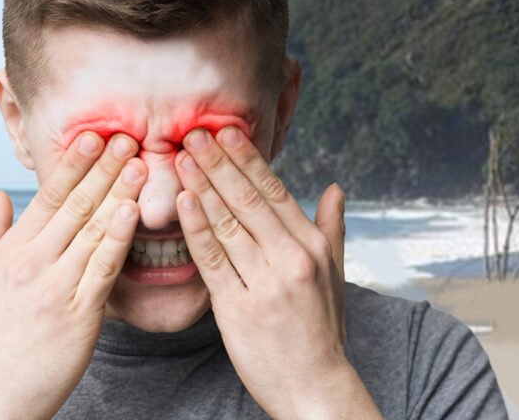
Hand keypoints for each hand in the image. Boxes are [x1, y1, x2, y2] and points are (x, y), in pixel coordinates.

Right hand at [0, 131, 146, 419]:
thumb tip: (0, 194)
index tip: (95, 137)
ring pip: (93, 230)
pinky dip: (119, 238)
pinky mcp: (79, 313)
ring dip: (118, 193)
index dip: (74, 165)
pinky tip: (133, 211)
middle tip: (128, 137)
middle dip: (104, 169)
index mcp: (12, 249)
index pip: (47, 196)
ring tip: (141, 162)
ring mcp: (55, 286)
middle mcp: (32, 261)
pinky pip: (104, 268)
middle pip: (75, 205)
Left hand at [174, 126, 377, 418]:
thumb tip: (336, 188)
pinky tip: (182, 201)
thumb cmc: (321, 328)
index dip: (248, 159)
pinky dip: (196, 228)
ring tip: (182, 157)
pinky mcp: (237, 308)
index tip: (227, 131)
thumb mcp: (335, 276)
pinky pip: (212, 260)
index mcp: (313, 246)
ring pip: (227, 223)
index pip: (275, 191)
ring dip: (201, 186)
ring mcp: (265, 283)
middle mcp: (292, 258)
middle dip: (219, 162)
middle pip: (248, 199)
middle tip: (195, 133)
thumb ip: (332, 229)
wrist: (314, 386)